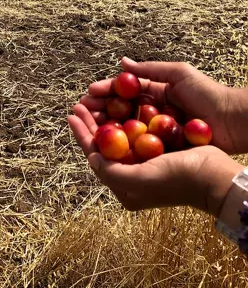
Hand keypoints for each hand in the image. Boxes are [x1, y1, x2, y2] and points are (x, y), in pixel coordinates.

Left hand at [68, 103, 242, 214]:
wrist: (216, 176)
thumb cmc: (179, 180)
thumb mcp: (140, 180)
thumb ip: (112, 172)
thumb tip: (92, 158)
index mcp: (125, 187)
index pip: (96, 156)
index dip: (83, 134)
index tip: (72, 115)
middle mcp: (132, 175)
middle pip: (106, 144)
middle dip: (92, 122)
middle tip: (80, 102)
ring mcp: (146, 161)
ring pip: (119, 135)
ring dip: (107, 116)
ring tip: (95, 99)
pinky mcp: (160, 149)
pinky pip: (137, 130)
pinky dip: (127, 116)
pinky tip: (120, 102)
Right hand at [79, 57, 247, 154]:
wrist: (232, 121)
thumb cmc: (209, 94)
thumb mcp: (179, 74)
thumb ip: (151, 70)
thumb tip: (122, 62)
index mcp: (156, 94)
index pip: (123, 92)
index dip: (105, 92)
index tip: (88, 93)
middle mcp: (152, 113)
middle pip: (119, 111)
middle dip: (99, 111)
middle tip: (81, 111)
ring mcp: (155, 133)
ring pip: (124, 130)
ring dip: (104, 128)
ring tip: (88, 127)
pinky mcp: (161, 150)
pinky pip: (138, 147)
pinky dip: (122, 146)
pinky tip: (106, 146)